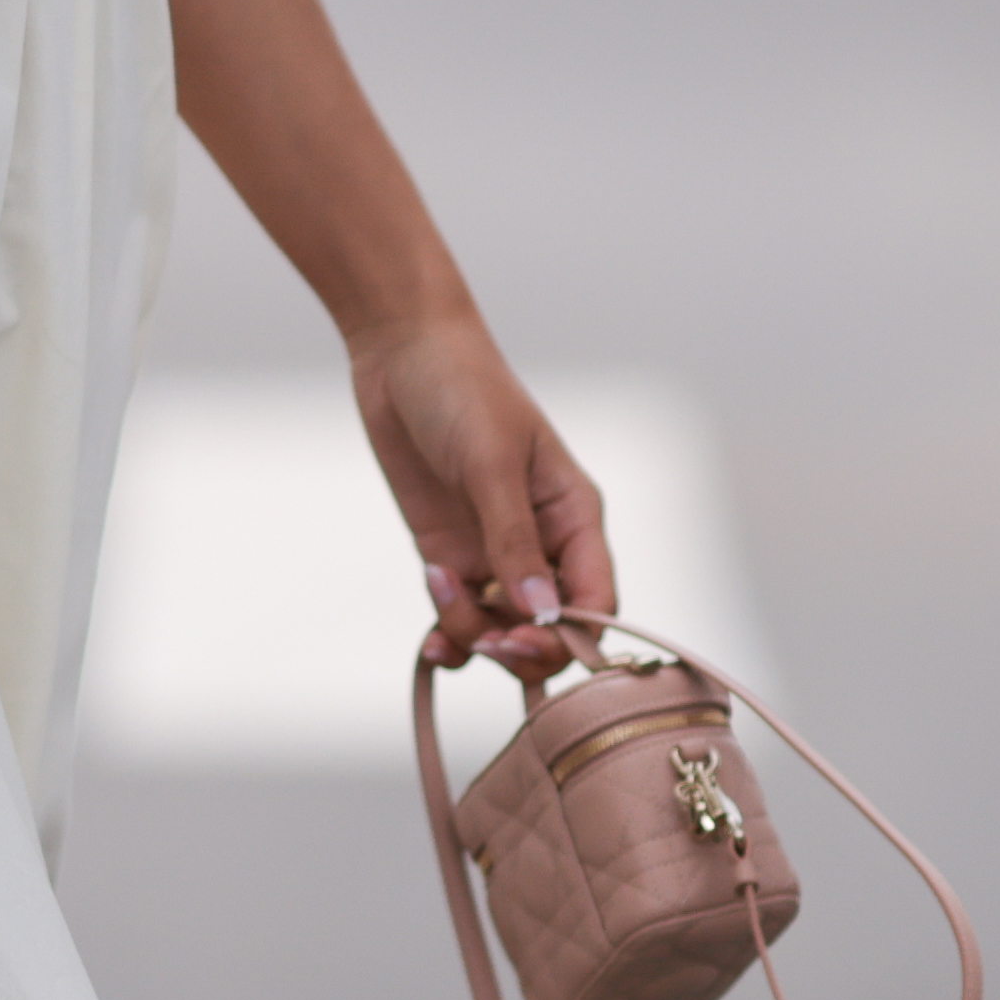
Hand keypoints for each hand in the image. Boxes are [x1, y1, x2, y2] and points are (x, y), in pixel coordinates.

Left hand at [357, 317, 618, 673]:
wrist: (402, 352)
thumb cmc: (463, 390)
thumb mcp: (491, 462)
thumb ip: (513, 539)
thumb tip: (540, 613)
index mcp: (575, 517)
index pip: (596, 601)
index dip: (571, 636)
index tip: (524, 639)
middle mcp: (542, 544)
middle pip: (553, 629)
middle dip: (522, 646)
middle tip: (484, 638)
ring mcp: (494, 553)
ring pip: (502, 630)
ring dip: (474, 634)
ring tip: (439, 589)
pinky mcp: (451, 555)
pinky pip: (461, 618)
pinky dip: (449, 636)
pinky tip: (429, 639)